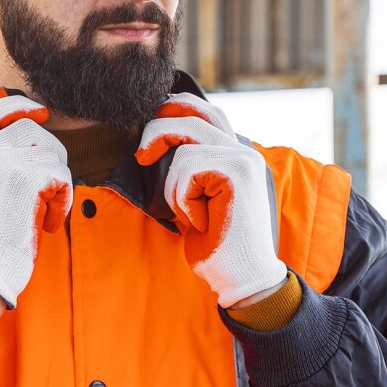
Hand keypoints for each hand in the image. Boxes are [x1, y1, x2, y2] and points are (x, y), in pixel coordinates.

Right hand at [0, 88, 72, 306]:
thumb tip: (4, 102)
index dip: (18, 105)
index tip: (40, 112)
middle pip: (32, 130)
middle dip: (49, 156)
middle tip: (47, 189)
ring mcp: (4, 164)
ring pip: (52, 153)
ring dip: (56, 182)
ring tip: (42, 210)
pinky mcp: (26, 180)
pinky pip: (61, 177)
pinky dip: (62, 202)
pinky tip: (47, 223)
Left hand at [136, 94, 286, 307]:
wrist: (242, 277)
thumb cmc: (217, 245)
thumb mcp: (198, 200)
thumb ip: (190, 171)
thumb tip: (158, 146)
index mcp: (237, 155)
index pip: (206, 112)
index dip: (176, 109)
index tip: (152, 123)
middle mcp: (244, 151)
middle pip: (193, 115)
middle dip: (159, 130)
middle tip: (141, 156)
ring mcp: (243, 159)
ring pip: (184, 152)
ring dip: (175, 190)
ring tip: (194, 217)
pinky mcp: (236, 173)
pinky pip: (187, 172)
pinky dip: (184, 200)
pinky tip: (203, 221)